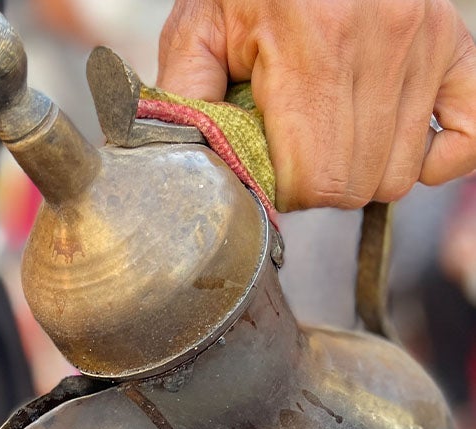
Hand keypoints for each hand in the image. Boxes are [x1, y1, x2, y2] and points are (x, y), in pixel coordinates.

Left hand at [157, 0, 475, 209]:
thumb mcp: (198, 30)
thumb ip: (186, 103)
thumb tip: (193, 170)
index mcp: (313, 48)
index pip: (316, 179)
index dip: (282, 192)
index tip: (262, 171)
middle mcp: (381, 45)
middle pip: (356, 184)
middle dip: (314, 187)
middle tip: (287, 157)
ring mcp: (424, 44)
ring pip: (400, 173)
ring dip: (358, 174)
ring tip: (325, 140)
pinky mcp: (451, 43)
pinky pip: (471, 132)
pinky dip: (435, 159)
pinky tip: (392, 149)